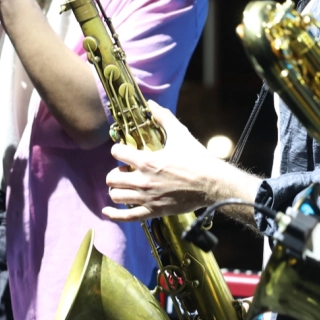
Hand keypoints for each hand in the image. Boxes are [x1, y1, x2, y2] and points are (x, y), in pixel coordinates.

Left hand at [103, 102, 236, 221]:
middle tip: (125, 170)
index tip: (123, 151)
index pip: (117, 153)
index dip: (117, 149)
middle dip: (115, 172)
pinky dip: (114, 215)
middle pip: (112, 178)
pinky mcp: (154, 211)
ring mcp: (147, 198)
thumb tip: (151, 103)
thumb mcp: (180, 134)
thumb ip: (163, 117)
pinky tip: (106, 211)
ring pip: (116, 196)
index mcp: (147, 161)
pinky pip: (127, 217)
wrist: (212, 184)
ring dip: (117, 189)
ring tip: (125, 185)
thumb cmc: (197, 158)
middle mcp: (143, 181)